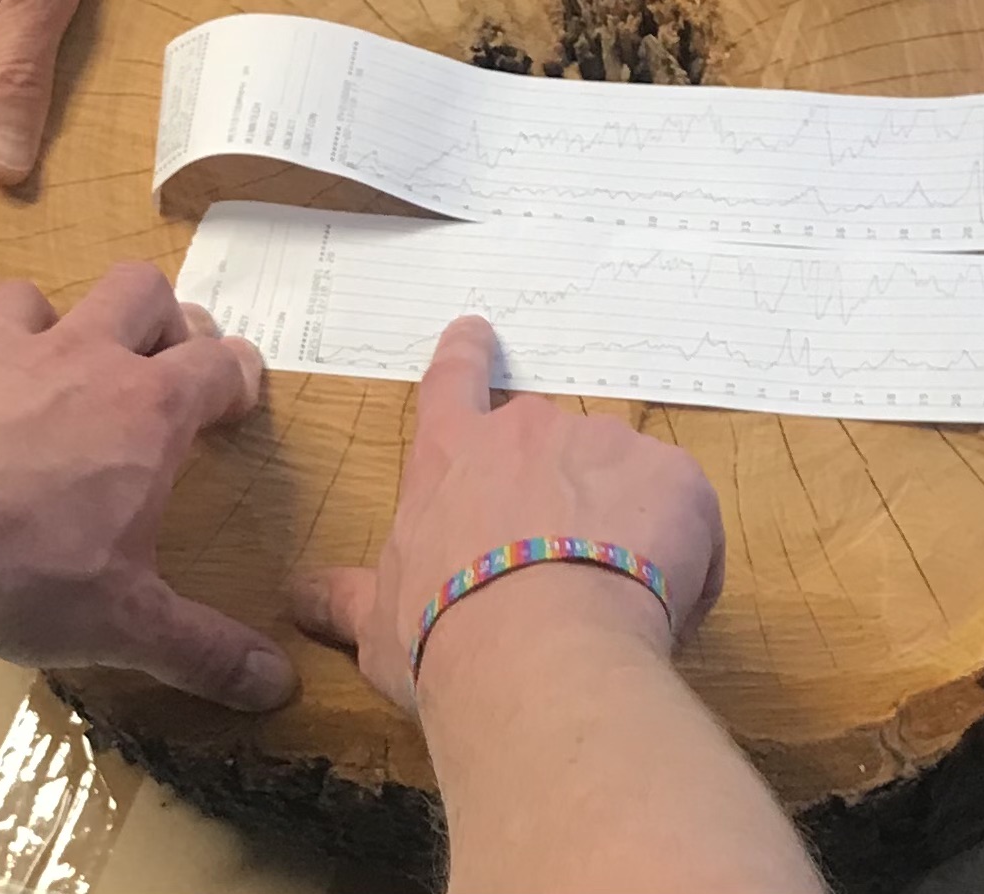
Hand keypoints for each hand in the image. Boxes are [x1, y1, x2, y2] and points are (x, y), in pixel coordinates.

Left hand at [0, 263, 296, 711]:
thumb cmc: (27, 569)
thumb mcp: (127, 623)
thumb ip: (205, 649)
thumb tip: (278, 685)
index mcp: (154, 410)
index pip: (222, 362)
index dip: (237, 378)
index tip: (234, 408)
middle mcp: (94, 361)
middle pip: (148, 293)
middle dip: (165, 321)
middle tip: (163, 372)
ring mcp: (19, 354)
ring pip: (63, 294)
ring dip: (76, 320)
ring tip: (74, 367)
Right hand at [289, 316, 725, 713]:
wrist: (538, 653)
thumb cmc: (444, 636)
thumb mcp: (378, 622)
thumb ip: (347, 598)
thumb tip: (300, 596)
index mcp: (453, 454)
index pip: (453, 382)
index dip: (465, 355)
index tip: (476, 331)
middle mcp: (531, 431)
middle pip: (549, 442)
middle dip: (558, 488)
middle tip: (556, 563)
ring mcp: (608, 444)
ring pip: (621, 477)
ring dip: (620, 523)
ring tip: (607, 599)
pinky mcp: (676, 478)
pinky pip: (684, 513)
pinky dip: (680, 552)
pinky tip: (658, 605)